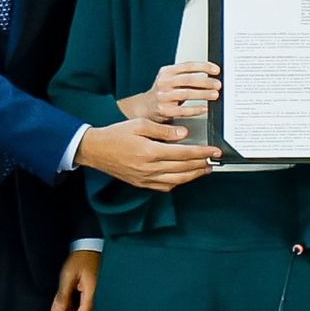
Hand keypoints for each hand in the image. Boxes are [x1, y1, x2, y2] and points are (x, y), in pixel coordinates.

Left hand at [50, 249, 99, 310]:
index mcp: (92, 295)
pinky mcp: (92, 294)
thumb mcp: (68, 276)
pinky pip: (83, 306)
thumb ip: (62, 296)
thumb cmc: (81, 259)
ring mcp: (95, 296)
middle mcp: (96, 298)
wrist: (90, 248)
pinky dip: (74, 309)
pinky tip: (66, 306)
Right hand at [76, 118, 215, 191]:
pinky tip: (184, 176)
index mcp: (150, 152)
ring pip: (177, 180)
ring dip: (194, 175)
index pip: (184, 153)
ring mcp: (146, 178)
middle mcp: (150, 168)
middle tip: (214, 159)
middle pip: (184, 168)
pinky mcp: (141, 183)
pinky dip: (178, 182)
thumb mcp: (140, 124)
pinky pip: (165, 186)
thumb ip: (163, 130)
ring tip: (205, 169)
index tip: (214, 150)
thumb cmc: (116, 134)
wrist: (96, 150)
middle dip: (202, 163)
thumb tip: (183, 134)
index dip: (202, 152)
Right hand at [118, 62, 218, 122]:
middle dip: (206, 82)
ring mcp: (163, 96)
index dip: (204, 67)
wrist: (144, 107)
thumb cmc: (162, 93)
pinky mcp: (164, 110)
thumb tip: (210, 76)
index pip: (188, 65)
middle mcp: (164, 82)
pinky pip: (183, 110)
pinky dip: (196, 109)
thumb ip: (186, 76)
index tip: (216, 70)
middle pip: (188, 79)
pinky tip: (204, 108)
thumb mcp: (170, 79)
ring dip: (203, 94)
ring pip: (186, 94)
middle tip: (218, 84)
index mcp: (167, 71)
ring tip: (215, 95)